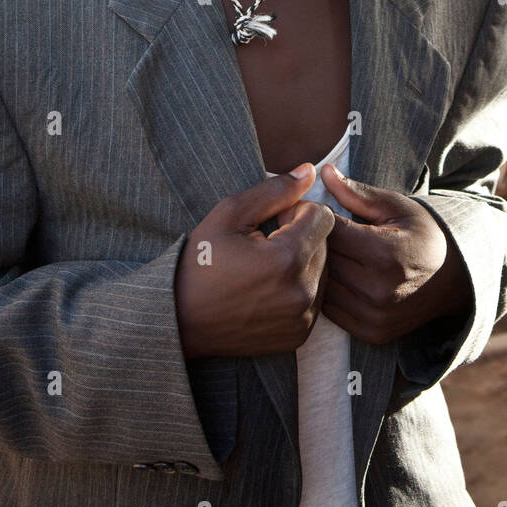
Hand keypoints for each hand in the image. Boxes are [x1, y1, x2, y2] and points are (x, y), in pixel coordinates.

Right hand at [174, 165, 334, 358]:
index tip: (274, 220)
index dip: (298, 211)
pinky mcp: (299, 335)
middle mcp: (302, 291)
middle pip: (326, 245)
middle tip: (267, 243)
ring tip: (267, 267)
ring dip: (303, 262)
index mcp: (287, 258)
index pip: (324, 217)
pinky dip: (299, 288)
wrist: (180, 320)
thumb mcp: (230, 214)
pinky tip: (269, 289)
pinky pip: (315, 299)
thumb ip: (275, 191)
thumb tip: (310, 171)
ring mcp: (303, 318)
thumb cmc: (201, 261)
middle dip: (303, 236)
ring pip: (323, 271)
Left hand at [318, 168, 470, 344]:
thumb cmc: (422, 233)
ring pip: (322, 287)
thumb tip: (325, 172)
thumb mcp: (395, 206)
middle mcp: (378, 290)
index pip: (329, 232)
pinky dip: (328, 292)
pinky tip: (334, 275)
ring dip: (316, 269)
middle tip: (307, 228)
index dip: (315, 217)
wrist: (455, 277)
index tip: (310, 208)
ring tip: (318, 251)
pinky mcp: (372, 333)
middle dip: (312, 242)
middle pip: (322, 261)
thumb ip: (357, 193)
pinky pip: (331, 311)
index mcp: (384, 254)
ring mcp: (374, 316)